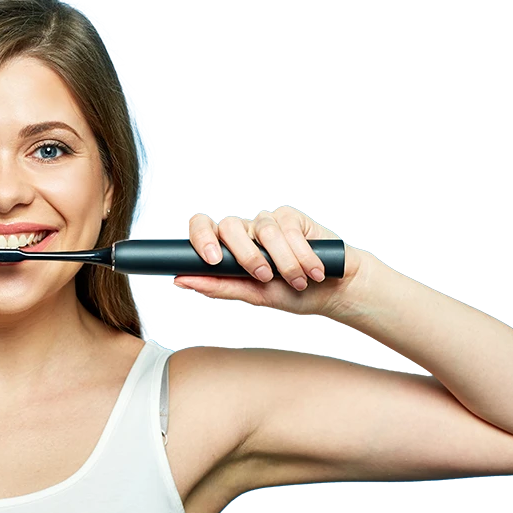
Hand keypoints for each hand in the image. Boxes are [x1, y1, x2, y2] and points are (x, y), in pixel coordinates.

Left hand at [171, 205, 365, 318]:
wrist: (332, 291)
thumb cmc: (291, 294)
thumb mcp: (254, 295)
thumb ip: (219, 287)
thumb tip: (180, 281)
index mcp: (228, 249)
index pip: (202, 229)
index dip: (201, 238)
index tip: (212, 260)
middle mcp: (246, 232)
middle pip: (230, 225)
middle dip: (247, 255)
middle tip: (264, 277)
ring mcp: (268, 223)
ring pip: (264, 230)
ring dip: (283, 262)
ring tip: (298, 281)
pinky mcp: (292, 217)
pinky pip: (288, 228)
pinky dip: (302, 253)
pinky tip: (313, 270)